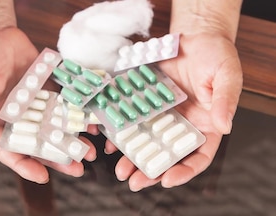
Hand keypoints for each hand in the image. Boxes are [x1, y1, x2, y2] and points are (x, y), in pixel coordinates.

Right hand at [0, 27, 96, 183]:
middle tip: (77, 168)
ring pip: (56, 128)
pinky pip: (64, 104)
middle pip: (39, 144)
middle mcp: (17, 117)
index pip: (9, 149)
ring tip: (91, 150)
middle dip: (57, 158)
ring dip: (72, 140)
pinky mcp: (47, 88)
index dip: (24, 165)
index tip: (42, 176)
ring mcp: (34, 103)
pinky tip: (93, 121)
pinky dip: (78, 114)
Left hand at [106, 32, 242, 190]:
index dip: (184, 171)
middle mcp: (181, 125)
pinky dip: (121, 131)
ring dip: (132, 157)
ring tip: (120, 168)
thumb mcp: (227, 76)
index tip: (167, 180)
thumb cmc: (217, 57)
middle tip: (134, 182)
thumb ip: (224, 101)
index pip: (197, 156)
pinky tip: (111, 139)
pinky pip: (131, 120)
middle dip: (150, 171)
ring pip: (146, 142)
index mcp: (205, 126)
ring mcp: (161, 115)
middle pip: (166, 155)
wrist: (195, 37)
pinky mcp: (144, 102)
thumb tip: (224, 125)